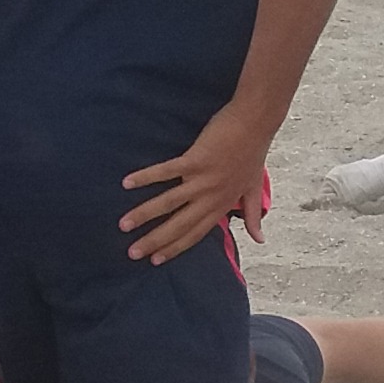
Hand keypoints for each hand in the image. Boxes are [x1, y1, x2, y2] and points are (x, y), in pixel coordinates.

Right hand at [118, 113, 274, 263]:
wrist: (255, 122)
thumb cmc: (253, 152)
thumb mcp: (254, 189)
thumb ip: (252, 215)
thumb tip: (259, 240)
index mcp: (222, 205)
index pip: (195, 234)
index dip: (175, 248)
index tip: (156, 260)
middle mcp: (211, 197)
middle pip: (178, 225)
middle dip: (154, 241)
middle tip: (132, 253)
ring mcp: (203, 179)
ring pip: (169, 202)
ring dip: (144, 214)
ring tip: (124, 224)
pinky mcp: (196, 159)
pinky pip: (167, 171)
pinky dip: (146, 177)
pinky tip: (127, 183)